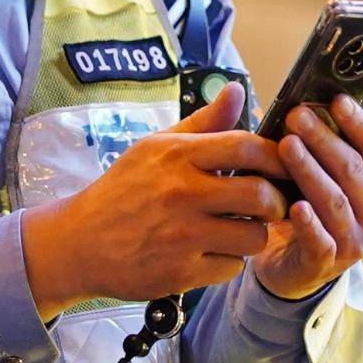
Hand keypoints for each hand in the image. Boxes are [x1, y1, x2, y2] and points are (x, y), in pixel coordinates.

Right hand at [18, 89, 287, 310]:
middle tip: (270, 204)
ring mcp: (182, 236)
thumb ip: (203, 123)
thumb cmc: (122, 191)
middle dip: (276, 201)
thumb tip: (235, 90)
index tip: (284, 163)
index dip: (276, 156)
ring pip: (254, 236)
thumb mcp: (155, 148)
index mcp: (176, 156)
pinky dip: (229, 261)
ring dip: (255, 234)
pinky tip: (212, 252)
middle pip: (261, 195)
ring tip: (239, 229)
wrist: (78, 243)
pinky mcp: (181, 272)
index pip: (246, 147)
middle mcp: (181, 193)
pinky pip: (232, 266)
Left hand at [251, 96, 362, 301]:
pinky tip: (295, 206)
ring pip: (335, 201)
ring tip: (287, 146)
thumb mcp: (337, 171)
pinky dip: (309, 223)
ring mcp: (356, 241)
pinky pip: (321, 241)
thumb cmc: (317, 203)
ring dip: (310, 171)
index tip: (336, 99)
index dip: (358, 123)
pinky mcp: (328, 263)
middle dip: (324, 140)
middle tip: (297, 115)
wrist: (297, 264)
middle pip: (353, 169)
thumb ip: (354, 138)